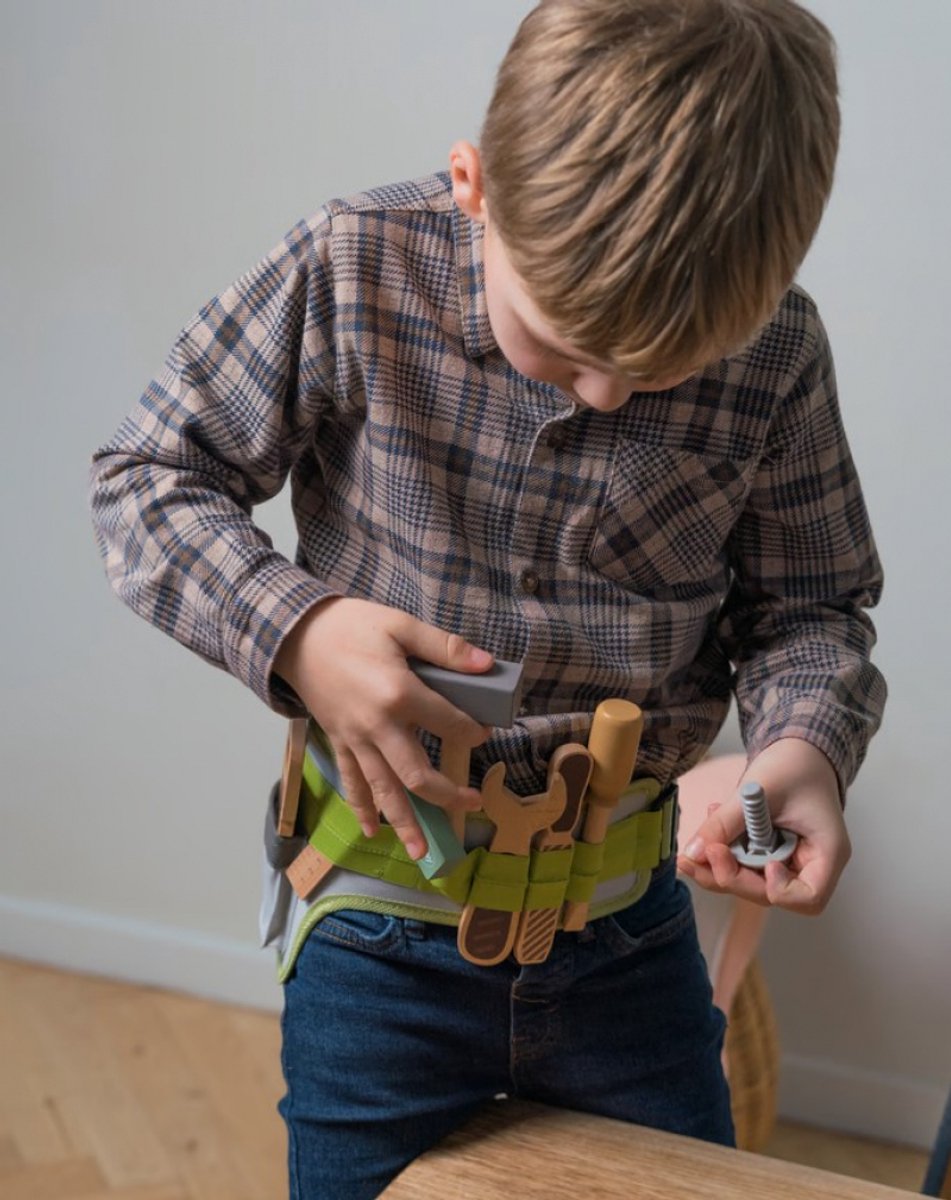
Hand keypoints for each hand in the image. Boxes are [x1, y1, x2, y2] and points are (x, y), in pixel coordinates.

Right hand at [272, 597, 492, 859]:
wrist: (295, 633)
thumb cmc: (351, 626)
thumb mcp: (401, 625)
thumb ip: (445, 648)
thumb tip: (488, 665)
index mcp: (399, 694)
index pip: (449, 723)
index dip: (473, 730)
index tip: (485, 731)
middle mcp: (377, 727)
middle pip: (416, 773)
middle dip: (446, 795)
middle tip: (473, 804)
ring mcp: (355, 739)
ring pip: (383, 790)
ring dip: (405, 822)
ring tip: (423, 852)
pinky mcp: (338, 742)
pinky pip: (351, 781)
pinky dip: (361, 808)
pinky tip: (373, 832)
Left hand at [676, 739, 850, 914]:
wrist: (797, 750)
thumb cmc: (794, 764)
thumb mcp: (759, 789)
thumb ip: (726, 822)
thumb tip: (692, 853)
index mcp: (828, 851)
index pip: (810, 897)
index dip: (781, 890)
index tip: (765, 864)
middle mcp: (810, 865)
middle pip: (770, 894)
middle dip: (731, 877)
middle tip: (699, 855)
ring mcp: (788, 863)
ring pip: (750, 883)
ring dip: (718, 867)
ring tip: (698, 842)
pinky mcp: (769, 856)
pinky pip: (742, 866)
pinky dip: (722, 853)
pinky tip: (709, 831)